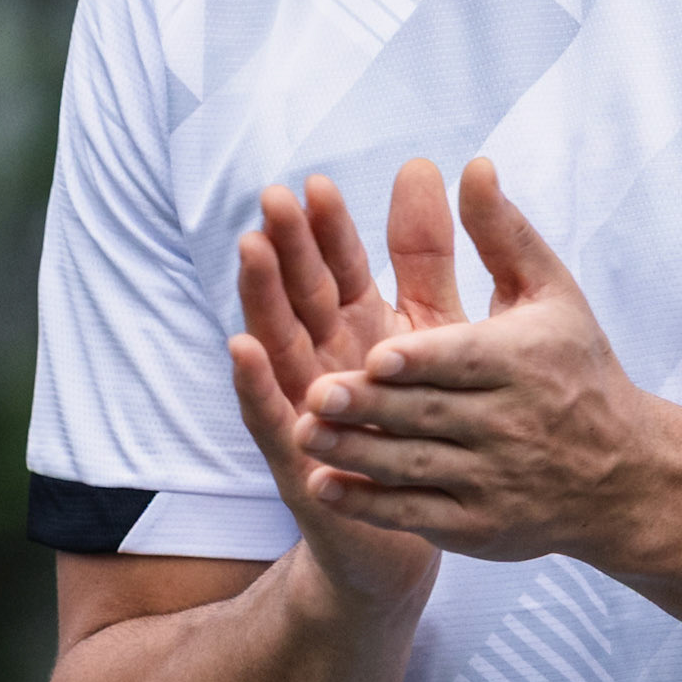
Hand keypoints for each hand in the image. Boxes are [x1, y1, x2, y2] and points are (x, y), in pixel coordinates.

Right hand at [229, 161, 465, 603]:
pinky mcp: (306, 459)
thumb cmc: (429, 415)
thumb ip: (426, 253)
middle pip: (301, 295)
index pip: (339, 267)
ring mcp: (309, 408)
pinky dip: (255, 383)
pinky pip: (273, 417)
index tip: (317, 183)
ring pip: (279, 344)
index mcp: (361, 327)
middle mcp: (327, 361)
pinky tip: (242, 348)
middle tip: (274, 198)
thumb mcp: (436, 325)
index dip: (328, 229)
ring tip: (250, 250)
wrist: (439, 517)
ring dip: (260, 298)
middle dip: (287, 247)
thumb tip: (422, 165)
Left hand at [296, 158, 656, 565]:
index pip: (465, 362)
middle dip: (372, 407)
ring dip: (358, 453)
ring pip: (416, 467)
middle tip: (313, 392)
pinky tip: (325, 484)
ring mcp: (495, 482)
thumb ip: (503, 233)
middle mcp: (512, 425)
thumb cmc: (577, 367)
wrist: (625, 475)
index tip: (374, 356)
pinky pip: (417, 515)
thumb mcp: (552, 294)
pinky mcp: (480, 528)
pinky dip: (371, 505)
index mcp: (526, 362)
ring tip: (302, 432)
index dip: (420, 362)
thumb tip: (472, 165)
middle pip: (431, 415)